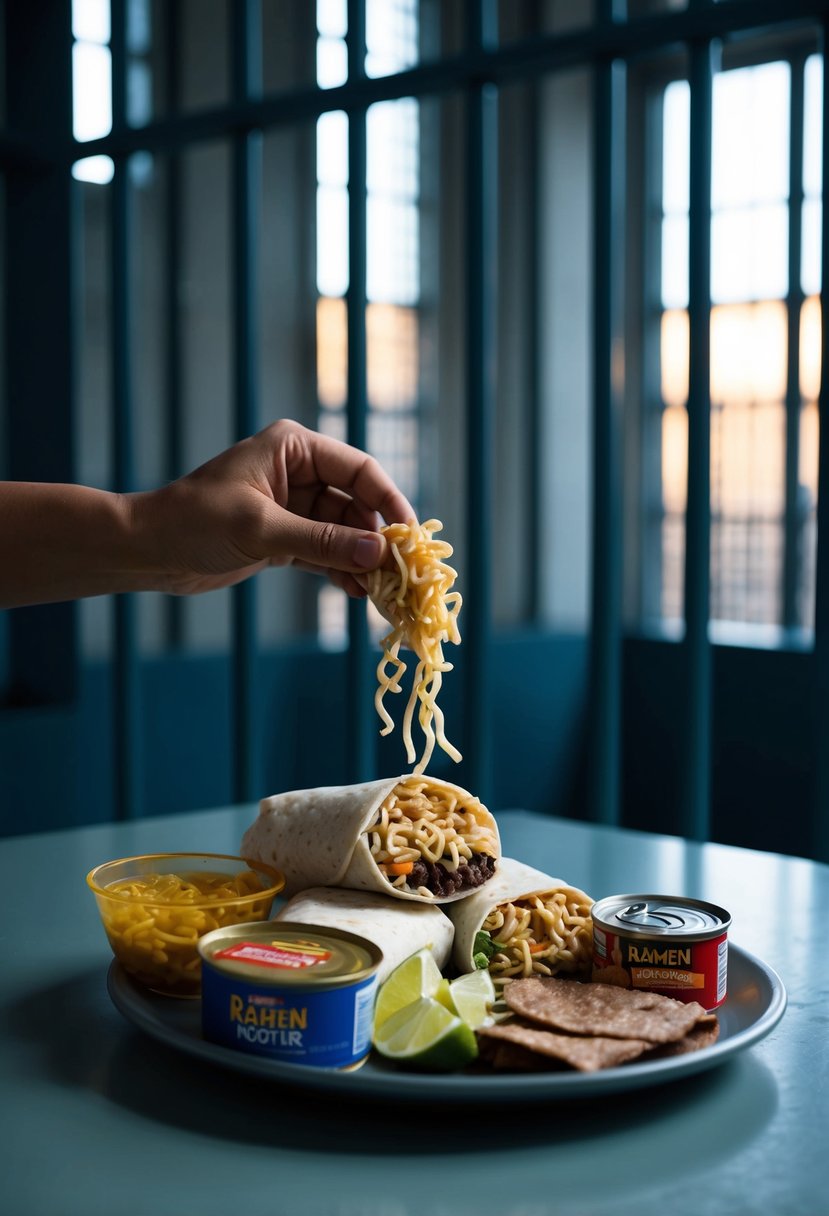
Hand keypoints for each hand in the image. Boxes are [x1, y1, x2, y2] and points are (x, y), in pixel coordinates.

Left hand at [137, 420, 414, 596]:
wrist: (149, 551)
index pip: (359, 469)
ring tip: (382, 590)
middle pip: (357, 502)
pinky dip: (342, 571)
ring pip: (345, 531)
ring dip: (362, 559)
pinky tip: (358, 594)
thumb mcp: (262, 530)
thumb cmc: (195, 522)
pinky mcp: (286, 538)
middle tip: (399, 572)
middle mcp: (299, 472)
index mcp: (294, 448)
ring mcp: (294, 507)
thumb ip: (323, 541)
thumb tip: (379, 553)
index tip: (411, 536)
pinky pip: (327, 552)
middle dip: (377, 537)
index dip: (389, 501)